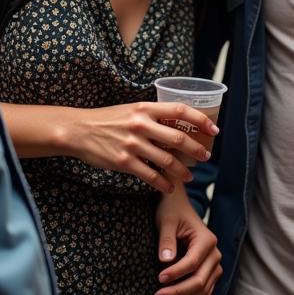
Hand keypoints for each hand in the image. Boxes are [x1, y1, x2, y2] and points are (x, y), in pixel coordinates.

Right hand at [64, 101, 219, 194]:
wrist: (80, 130)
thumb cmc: (108, 119)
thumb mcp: (132, 109)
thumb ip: (153, 115)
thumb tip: (178, 124)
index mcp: (146, 107)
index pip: (180, 110)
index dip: (200, 119)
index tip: (214, 129)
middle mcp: (142, 124)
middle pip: (178, 138)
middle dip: (196, 150)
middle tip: (205, 157)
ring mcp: (133, 144)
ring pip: (167, 160)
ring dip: (182, 171)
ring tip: (189, 176)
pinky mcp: (124, 161)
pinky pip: (150, 175)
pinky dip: (163, 183)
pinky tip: (169, 187)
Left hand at [154, 187, 221, 294]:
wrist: (179, 207)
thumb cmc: (172, 212)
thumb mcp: (167, 221)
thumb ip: (167, 240)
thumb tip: (165, 260)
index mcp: (207, 240)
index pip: (192, 263)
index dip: (176, 273)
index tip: (159, 278)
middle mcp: (215, 254)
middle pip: (200, 281)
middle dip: (178, 293)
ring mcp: (214, 265)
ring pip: (203, 291)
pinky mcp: (209, 274)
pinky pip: (202, 292)